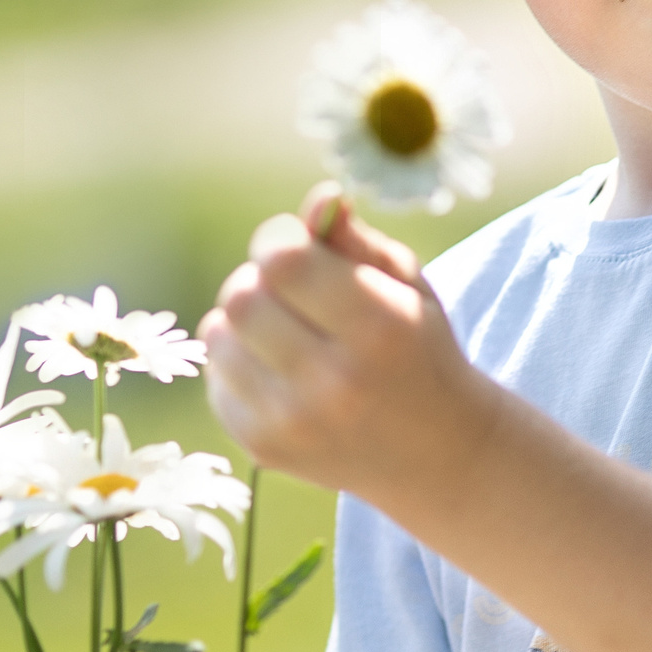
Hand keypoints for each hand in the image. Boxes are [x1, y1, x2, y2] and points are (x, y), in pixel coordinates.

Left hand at [200, 183, 504, 503]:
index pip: (283, 261)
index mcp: (380, 328)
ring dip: (243, 321)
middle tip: (291, 291)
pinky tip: (280, 372)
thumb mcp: (406, 286)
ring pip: (218, 333)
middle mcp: (335, 381)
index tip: (297, 246)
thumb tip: (321, 198)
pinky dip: (238, 363)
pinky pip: (216, 377)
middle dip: (259, 280)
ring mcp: (293, 421)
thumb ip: (357, 240)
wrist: (435, 453)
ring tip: (285, 331)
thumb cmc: (417, 350)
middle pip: (242, 297)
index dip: (280, 240)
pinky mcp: (263, 448)